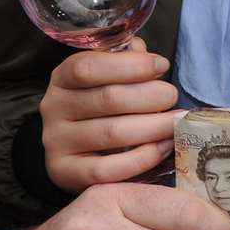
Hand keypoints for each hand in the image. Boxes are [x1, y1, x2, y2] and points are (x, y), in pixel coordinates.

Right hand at [39, 38, 178, 190]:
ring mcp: (57, 143)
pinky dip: (141, 158)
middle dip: (150, 96)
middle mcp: (53, 108)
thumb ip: (126, 61)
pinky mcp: (66, 173)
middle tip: (172, 97)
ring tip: (176, 121)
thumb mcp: (108, 76)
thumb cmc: (101, 105)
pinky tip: (163, 147)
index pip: (88, 66)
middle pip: (107, 99)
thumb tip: (148, 57)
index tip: (161, 65)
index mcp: (62, 77)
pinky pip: (107, 169)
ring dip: (153, 126)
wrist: (78, 151)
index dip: (130, 65)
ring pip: (111, 133)